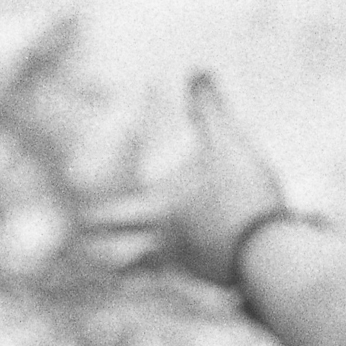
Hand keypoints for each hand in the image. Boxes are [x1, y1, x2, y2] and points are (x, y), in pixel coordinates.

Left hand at [86, 72, 283, 286]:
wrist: (272, 252)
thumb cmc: (243, 196)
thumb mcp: (228, 144)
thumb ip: (209, 109)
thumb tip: (197, 71)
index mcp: (156, 210)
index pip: (103, 215)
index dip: (84, 212)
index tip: (73, 210)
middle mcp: (158, 241)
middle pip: (109, 253)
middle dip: (93, 245)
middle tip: (82, 238)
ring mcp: (178, 262)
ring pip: (134, 270)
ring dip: (120, 262)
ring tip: (112, 255)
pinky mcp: (202, 273)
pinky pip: (169, 274)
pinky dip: (157, 268)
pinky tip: (166, 256)